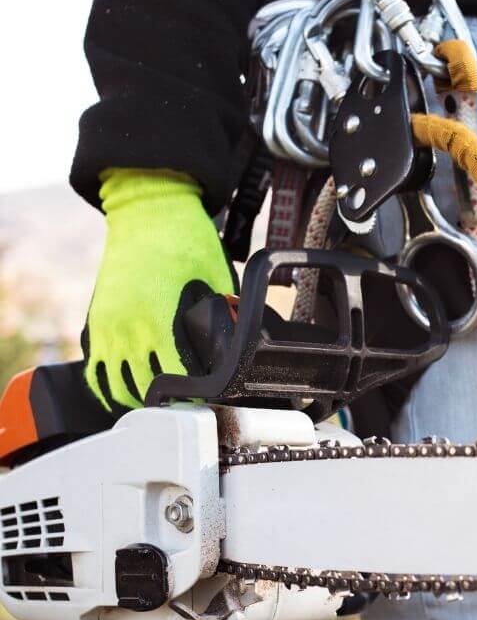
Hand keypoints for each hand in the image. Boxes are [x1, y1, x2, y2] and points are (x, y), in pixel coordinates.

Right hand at [84, 169, 234, 410]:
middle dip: (172, 402)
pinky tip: (130, 395)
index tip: (211, 398)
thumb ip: (223, 318)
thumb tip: (237, 346)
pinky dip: (111, 389)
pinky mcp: (96, 323)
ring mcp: (108, 327)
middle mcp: (128, 328)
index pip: (179, 377)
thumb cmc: (186, 240)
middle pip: (147, 390)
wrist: (148, 212)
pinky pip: (97, 372)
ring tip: (164, 407)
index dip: (198, 393)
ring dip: (141, 401)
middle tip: (192, 407)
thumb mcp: (216, 281)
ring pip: (119, 388)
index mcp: (160, 319)